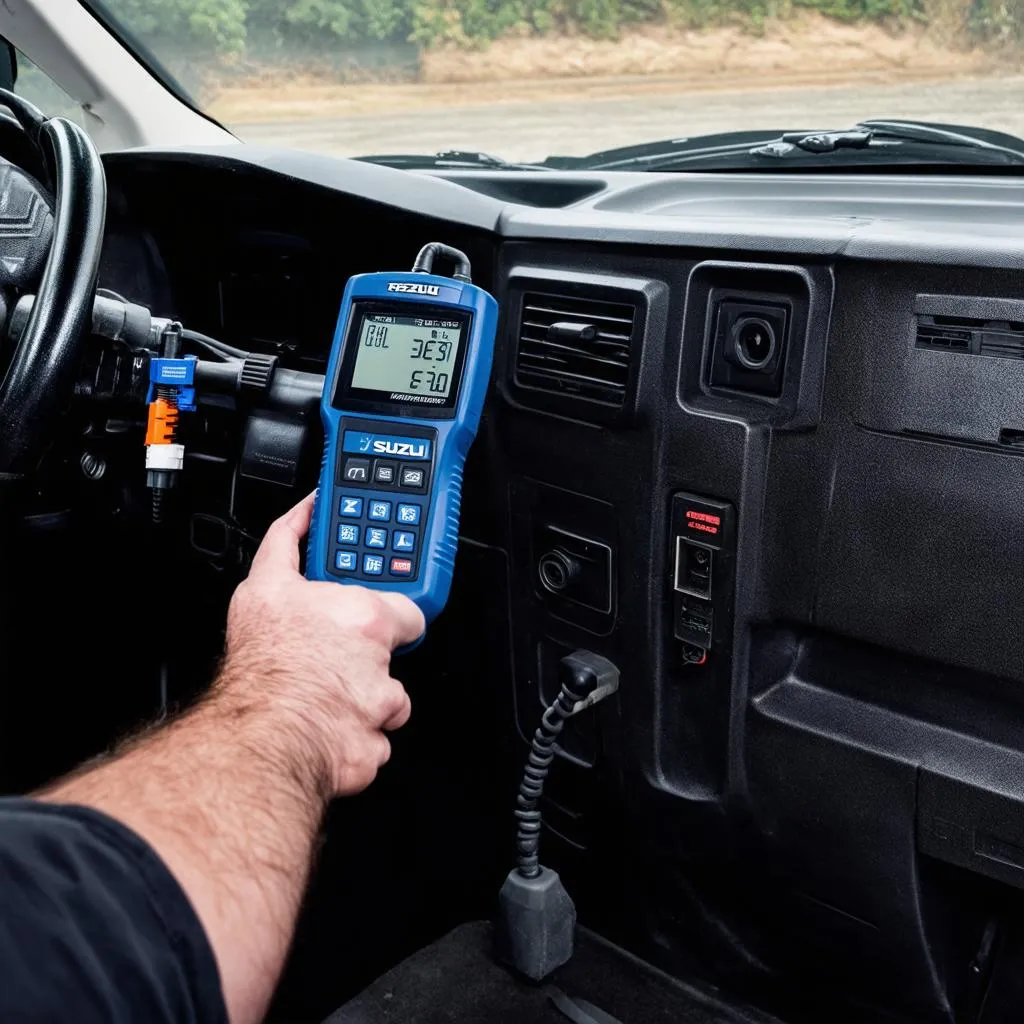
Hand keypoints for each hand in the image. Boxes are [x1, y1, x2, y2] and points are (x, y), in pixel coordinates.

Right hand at [219, 493, 424, 796]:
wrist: (256, 730)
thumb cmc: (262, 661)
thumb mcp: (265, 584)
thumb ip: (288, 542)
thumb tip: (305, 510)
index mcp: (367, 619)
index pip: (409, 611)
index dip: (388, 618)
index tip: (374, 623)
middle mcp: (380, 664)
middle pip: (391, 662)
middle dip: (368, 665)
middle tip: (331, 666)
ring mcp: (376, 710)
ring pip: (386, 706)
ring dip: (363, 705)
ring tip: (325, 699)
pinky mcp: (369, 750)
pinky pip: (373, 746)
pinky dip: (355, 743)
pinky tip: (328, 730)